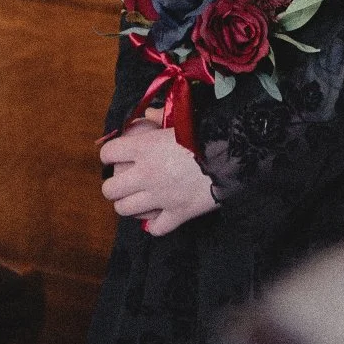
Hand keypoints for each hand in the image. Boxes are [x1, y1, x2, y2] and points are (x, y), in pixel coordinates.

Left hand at [101, 115, 217, 236]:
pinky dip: (155, 224)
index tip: (116, 155)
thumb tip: (148, 114)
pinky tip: (159, 215)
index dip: (109, 154)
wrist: (235, 155)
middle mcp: (146, 175)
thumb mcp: (182, 118)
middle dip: (114, 185)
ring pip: (125, 210)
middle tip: (124, 180)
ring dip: (129, 204)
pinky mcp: (178, 214)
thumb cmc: (207, 132)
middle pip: (109, 189)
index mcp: (144, 148)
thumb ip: (160, 116)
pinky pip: (156, 228)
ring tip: (138, 198)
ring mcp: (160, 198)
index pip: (108, 153)